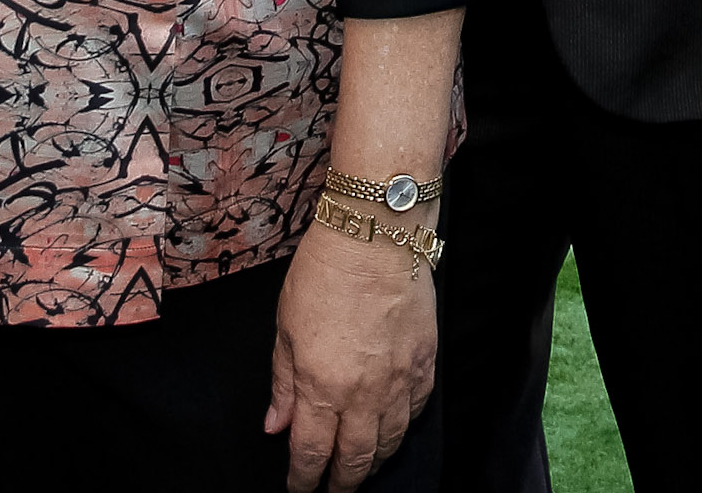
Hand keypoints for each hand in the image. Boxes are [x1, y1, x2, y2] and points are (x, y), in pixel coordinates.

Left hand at [266, 218, 436, 491]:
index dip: (304, 479)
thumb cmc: (323, 273)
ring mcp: (399, 379)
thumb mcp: (285, 328)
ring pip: (390, 440)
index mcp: (322, 387)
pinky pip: (418, 408)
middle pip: (356, 459)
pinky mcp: (425, 361)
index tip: (299, 489)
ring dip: (374, 460)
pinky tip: (395, 427)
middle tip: (334, 489)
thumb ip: (284, 383)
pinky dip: (404, 426)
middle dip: (342, 482)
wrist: (376, 235)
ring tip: (363, 466)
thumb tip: (276, 425)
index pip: (312, 453)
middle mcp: (364, 393)